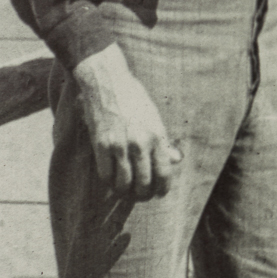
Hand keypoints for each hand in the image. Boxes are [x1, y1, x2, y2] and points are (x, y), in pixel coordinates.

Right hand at [71, 43, 181, 198]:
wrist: (107, 81)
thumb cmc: (134, 98)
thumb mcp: (155, 117)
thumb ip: (164, 141)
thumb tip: (176, 160)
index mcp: (158, 136)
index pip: (164, 173)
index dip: (162, 188)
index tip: (159, 193)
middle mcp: (140, 143)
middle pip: (144, 182)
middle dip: (143, 194)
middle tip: (140, 196)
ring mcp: (119, 144)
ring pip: (124, 182)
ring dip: (125, 192)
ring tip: (125, 191)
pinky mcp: (101, 144)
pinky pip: (105, 174)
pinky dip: (109, 182)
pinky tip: (111, 181)